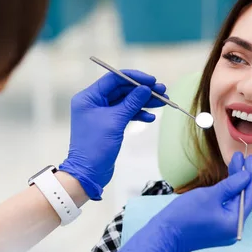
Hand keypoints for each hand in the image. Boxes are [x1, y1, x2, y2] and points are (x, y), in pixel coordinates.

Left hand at [59, 70, 166, 199]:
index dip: (134, 78)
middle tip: (162, 91)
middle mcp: (93, 102)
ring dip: (143, 102)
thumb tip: (145, 89)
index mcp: (88, 97)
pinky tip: (150, 118)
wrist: (89, 172)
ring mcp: (101, 114)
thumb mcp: (115, 121)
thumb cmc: (96, 146)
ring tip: (162, 102)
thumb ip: (131, 102)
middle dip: (142, 91)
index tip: (152, 81)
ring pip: (126, 102)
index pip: (113, 79)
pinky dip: (138, 114)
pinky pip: (125, 113)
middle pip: (122, 90)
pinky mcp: (108, 124)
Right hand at [112, 152, 251, 251]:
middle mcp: (234, 229)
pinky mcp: (216, 229)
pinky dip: (228, 195)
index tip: (249, 158)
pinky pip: (227, 209)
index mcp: (235, 223)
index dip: (251, 175)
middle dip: (243, 178)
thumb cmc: (184, 215)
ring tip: (235, 165)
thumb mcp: (210, 196)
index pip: (250, 195)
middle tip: (241, 158)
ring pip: (235, 203)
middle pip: (244, 199)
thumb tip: (247, 176)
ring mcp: (225, 231)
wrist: (164, 236)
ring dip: (235, 185)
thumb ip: (231, 185)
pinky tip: (228, 182)